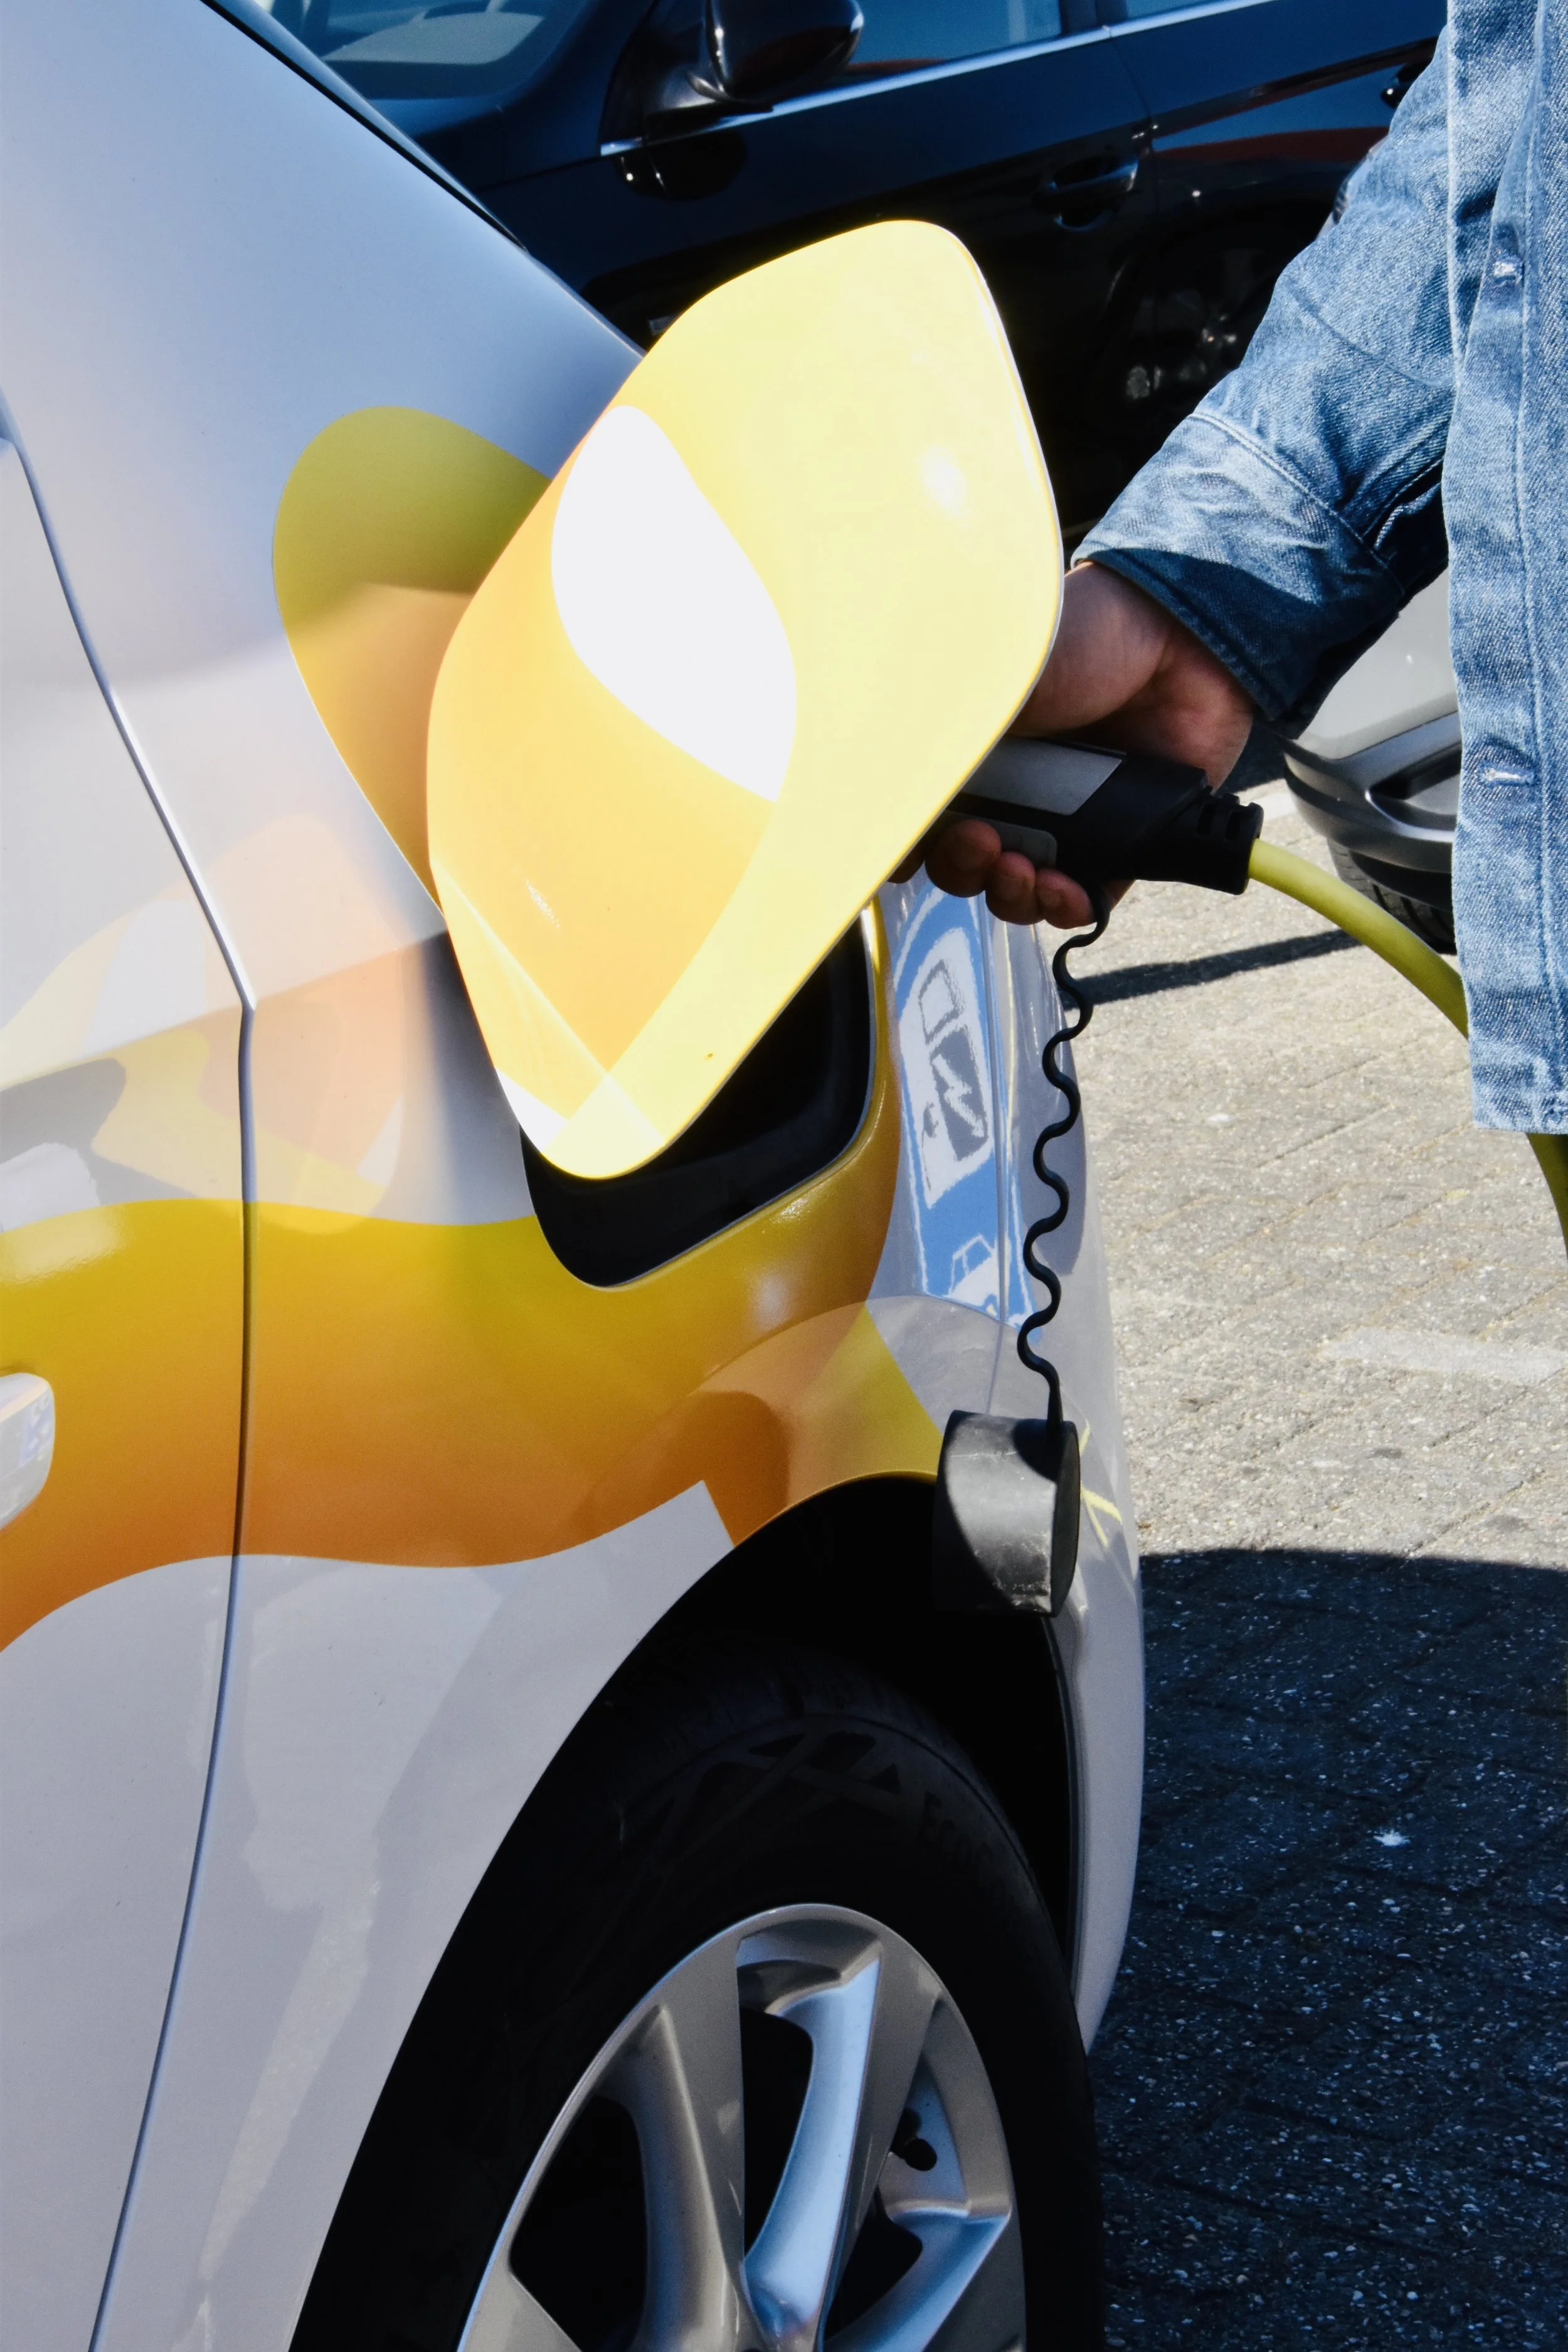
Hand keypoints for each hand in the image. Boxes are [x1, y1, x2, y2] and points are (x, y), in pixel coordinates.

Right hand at [902, 562, 1255, 927]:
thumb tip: (892, 781)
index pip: (921, 814)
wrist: (1180, 642)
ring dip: (1010, 893)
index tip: (902, 850)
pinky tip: (1065, 889)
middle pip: (962, 861)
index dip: (907, 842)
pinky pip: (1084, 898)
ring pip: (1017, 889)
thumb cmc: (1082, 641)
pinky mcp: (1120, 842)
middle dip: (961, 867)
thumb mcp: (994, 682)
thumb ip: (943, 736)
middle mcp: (1010, 790)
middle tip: (978, 843)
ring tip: (1024, 869)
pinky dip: (1069, 905)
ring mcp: (1065, 820)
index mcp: (972, 750)